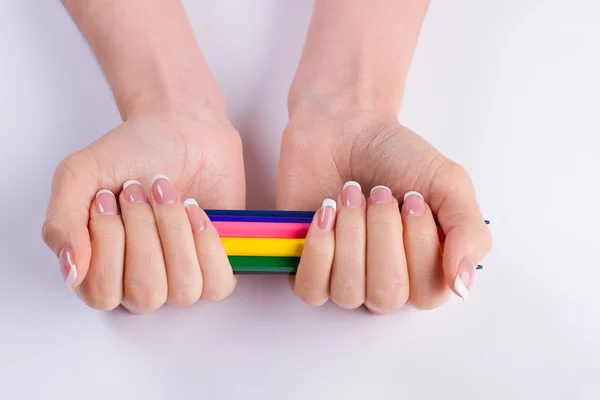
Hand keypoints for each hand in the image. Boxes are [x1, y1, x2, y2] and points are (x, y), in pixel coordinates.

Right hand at [42, 110, 244, 311]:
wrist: (183, 127)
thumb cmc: (133, 153)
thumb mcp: (79, 175)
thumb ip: (61, 224)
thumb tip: (72, 272)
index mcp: (101, 270)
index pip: (102, 294)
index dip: (108, 244)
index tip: (108, 198)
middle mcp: (140, 282)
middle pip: (146, 293)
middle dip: (144, 232)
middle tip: (138, 192)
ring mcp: (181, 278)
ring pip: (183, 289)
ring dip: (175, 231)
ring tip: (167, 195)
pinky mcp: (217, 267)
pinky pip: (217, 285)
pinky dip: (207, 244)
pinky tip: (196, 212)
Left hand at [277, 104, 490, 312]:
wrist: (346, 127)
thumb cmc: (397, 157)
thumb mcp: (449, 185)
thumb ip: (469, 234)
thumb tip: (462, 285)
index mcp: (424, 270)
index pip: (427, 294)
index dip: (419, 246)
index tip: (412, 199)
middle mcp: (384, 282)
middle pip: (386, 295)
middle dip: (382, 234)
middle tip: (379, 192)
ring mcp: (342, 278)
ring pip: (348, 292)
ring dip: (351, 234)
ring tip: (351, 194)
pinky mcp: (304, 267)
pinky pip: (310, 288)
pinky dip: (319, 249)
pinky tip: (325, 213)